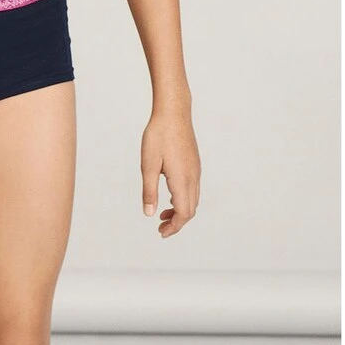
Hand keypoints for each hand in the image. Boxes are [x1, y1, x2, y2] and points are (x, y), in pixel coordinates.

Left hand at [140, 107, 200, 237]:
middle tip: (160, 227)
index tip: (161, 232)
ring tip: (162, 213)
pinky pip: (192, 188)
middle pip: (190, 210)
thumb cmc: (158, 135)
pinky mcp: (194, 163)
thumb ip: (149, 191)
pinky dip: (182, 199)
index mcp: (182, 180)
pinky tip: (169, 194)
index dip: (174, 227)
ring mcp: (195, 170)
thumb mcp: (148, 164)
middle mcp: (193, 177)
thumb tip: (149, 214)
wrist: (173, 112)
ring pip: (193, 200)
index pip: (183, 213)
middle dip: (177, 222)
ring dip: (179, 211)